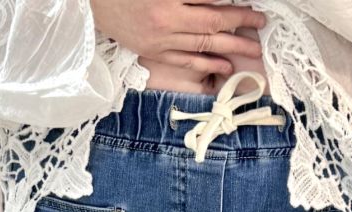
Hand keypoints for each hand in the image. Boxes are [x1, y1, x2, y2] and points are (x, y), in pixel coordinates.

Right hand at [91, 0, 266, 88]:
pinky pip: (185, 59)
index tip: (254, 7)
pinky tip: (224, 65)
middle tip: (261, 24)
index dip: (235, 5)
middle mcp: (166, 18)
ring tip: (252, 49)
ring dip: (231, 47)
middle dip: (241, 24)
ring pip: (203, 44)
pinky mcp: (153, 51)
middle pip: (212, 22)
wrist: (90, 2)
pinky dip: (207, 62)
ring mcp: (160, 38)